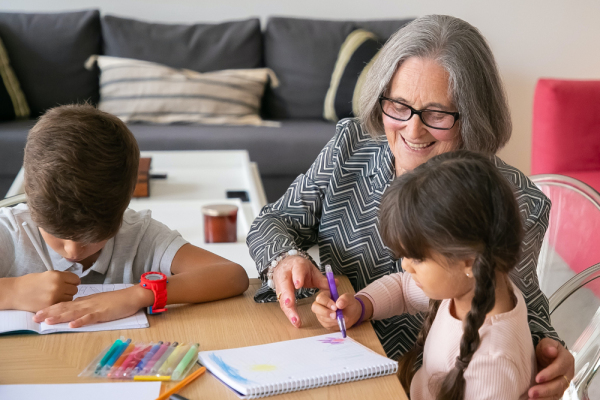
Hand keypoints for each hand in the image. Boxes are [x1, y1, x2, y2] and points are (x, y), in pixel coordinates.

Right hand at [11, 271, 79, 311]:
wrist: (15, 292)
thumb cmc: (30, 282)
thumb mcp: (48, 274)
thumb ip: (62, 276)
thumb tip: (74, 280)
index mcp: (57, 276)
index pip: (76, 279)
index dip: (73, 281)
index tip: (70, 283)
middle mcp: (58, 286)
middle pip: (75, 289)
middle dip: (69, 289)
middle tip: (61, 290)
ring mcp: (55, 297)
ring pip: (70, 298)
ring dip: (66, 297)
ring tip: (56, 295)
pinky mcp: (50, 306)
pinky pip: (63, 305)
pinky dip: (60, 303)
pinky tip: (53, 301)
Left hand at [32, 285, 153, 327]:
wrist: (132, 296)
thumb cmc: (117, 300)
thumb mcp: (99, 302)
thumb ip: (87, 306)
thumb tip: (75, 310)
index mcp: (85, 301)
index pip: (65, 304)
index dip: (51, 308)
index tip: (38, 313)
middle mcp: (87, 303)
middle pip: (65, 307)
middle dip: (49, 312)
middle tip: (35, 317)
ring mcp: (95, 307)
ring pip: (74, 312)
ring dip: (60, 316)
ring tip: (48, 321)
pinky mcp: (104, 313)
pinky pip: (90, 317)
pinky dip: (81, 321)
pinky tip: (72, 325)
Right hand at [273, 255, 329, 327]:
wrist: (285, 264)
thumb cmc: (300, 268)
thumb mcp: (312, 271)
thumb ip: (322, 279)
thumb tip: (336, 284)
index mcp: (296, 265)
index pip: (296, 270)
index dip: (297, 277)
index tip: (299, 285)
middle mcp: (286, 274)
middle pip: (285, 286)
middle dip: (288, 297)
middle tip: (291, 305)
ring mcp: (280, 284)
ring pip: (282, 298)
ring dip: (288, 310)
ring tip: (296, 320)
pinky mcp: (279, 293)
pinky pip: (283, 304)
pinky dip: (289, 313)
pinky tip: (294, 321)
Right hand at [312, 291, 362, 329]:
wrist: (352, 314)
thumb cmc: (349, 304)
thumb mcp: (350, 299)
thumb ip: (345, 299)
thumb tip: (339, 304)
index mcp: (326, 295)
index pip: (320, 298)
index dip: (326, 303)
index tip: (335, 307)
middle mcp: (321, 304)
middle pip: (315, 308)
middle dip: (325, 312)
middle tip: (335, 315)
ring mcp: (321, 314)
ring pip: (321, 317)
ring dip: (332, 320)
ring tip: (342, 319)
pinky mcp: (324, 322)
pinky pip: (326, 324)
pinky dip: (333, 324)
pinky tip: (339, 322)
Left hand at [528, 338, 574, 399]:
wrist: (546, 355)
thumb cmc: (546, 349)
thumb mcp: (546, 344)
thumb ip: (548, 346)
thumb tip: (551, 350)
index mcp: (566, 360)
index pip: (560, 368)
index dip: (550, 373)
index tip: (538, 378)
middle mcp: (567, 374)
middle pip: (559, 384)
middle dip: (545, 389)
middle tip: (531, 393)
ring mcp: (563, 384)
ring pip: (557, 393)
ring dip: (544, 398)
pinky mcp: (557, 391)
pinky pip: (552, 397)